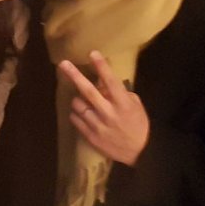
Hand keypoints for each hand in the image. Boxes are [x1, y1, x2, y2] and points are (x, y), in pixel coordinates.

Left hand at [59, 50, 149, 165]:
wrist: (141, 153)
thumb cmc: (138, 123)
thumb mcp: (134, 104)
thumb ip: (118, 92)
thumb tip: (101, 80)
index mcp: (123, 104)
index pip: (111, 81)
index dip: (102, 67)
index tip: (93, 53)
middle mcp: (109, 113)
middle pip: (88, 91)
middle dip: (75, 76)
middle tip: (63, 63)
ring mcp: (98, 125)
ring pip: (77, 104)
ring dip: (78, 100)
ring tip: (86, 103)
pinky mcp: (90, 136)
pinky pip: (75, 118)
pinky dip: (77, 113)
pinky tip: (85, 114)